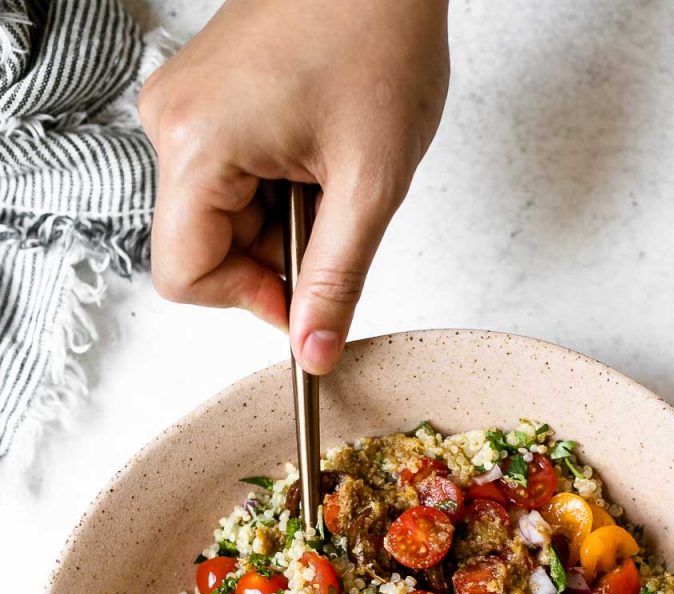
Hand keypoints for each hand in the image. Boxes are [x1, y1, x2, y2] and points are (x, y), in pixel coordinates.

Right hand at [138, 0, 448, 372]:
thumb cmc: (379, 38)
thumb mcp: (370, 186)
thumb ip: (337, 281)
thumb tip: (313, 352)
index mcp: (197, 145)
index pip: (184, 276)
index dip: (247, 300)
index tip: (303, 297)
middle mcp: (171, 122)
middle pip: (202, 246)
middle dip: (273, 253)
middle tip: (336, 214)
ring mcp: (182, 104)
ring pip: (218, 214)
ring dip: (279, 218)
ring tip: (331, 170)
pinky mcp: (203, 95)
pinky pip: (226, 175)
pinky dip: (274, 185)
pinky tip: (314, 151)